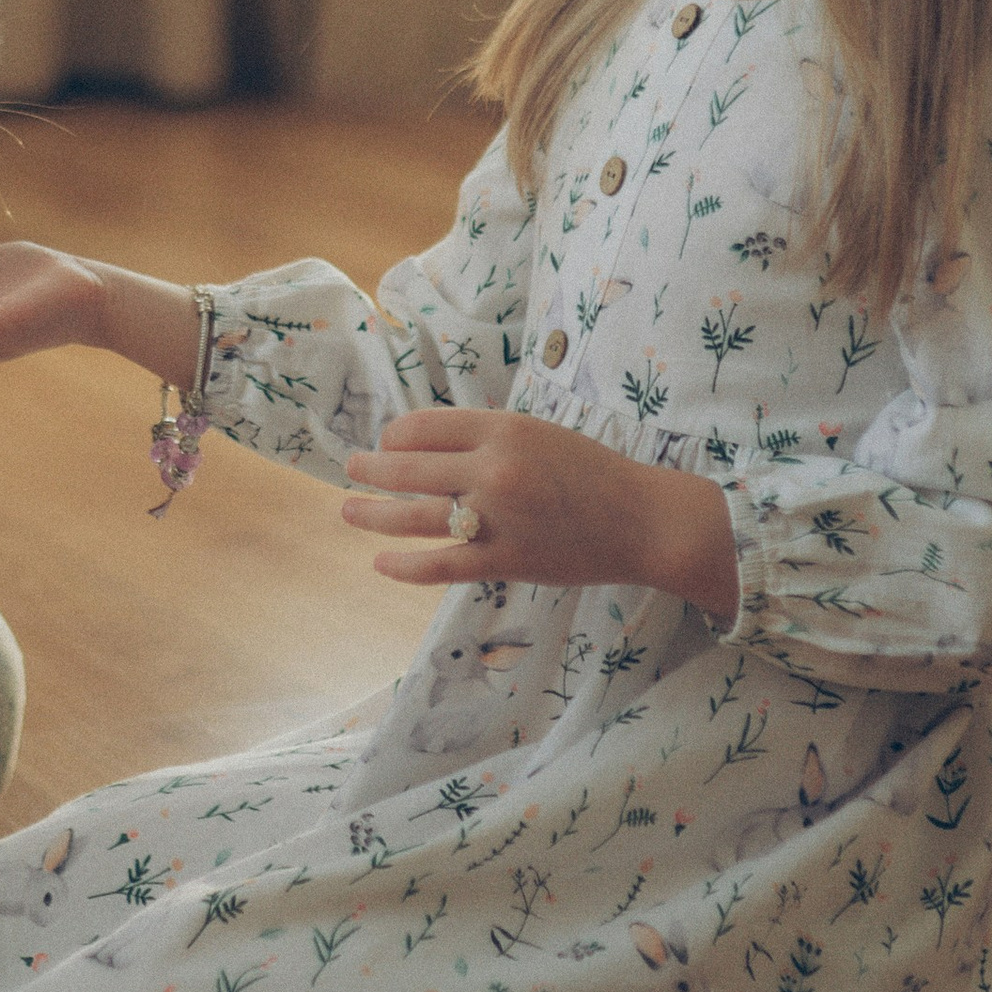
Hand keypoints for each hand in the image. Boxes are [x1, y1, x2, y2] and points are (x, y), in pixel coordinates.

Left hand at [340, 404, 739, 613]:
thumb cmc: (593, 472)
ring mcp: (497, 517)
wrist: (643, 519)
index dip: (395, 435)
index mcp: (503, 429)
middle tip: (350, 470)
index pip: (423, 425)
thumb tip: (428, 444)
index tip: (386, 443)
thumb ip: (488, 436)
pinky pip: (440, 564)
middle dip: (370, 469)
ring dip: (373, 514)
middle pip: (408, 468)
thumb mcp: (539, 433)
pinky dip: (404, 565)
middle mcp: (493, 469)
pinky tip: (381, 563)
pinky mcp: (505, 560)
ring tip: (348, 510)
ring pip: (414, 517)